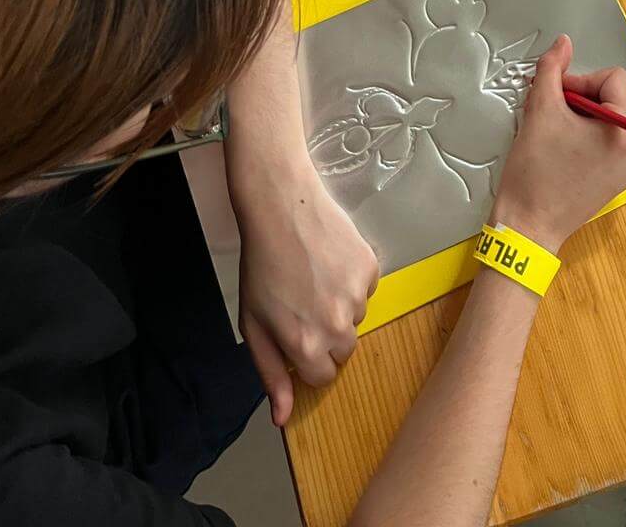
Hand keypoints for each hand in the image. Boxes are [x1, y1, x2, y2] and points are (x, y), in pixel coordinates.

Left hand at [235, 166, 379, 426]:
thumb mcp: (254, 325)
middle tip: (303, 302)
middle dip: (325, 333)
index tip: (295, 332)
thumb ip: (270, 374)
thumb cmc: (261, 266)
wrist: (281, 207)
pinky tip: (329, 259)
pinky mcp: (371, 269)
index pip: (323, 376)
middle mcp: (338, 327)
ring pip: (356, 317)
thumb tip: (282, 419)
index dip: (307, 356)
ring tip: (313, 275)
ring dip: (339, 305)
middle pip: (343, 349)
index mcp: (307, 346)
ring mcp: (358, 296)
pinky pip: (367, 287)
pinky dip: (352, 279)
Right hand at [491, 35, 625, 254]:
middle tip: (552, 114)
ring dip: (581, 116)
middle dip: (579, 99)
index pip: (612, 79)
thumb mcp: (540, 111)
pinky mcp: (622, 178)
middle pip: (613, 97)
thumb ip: (552, 70)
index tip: (555, 97)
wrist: (527, 226)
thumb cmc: (535, 172)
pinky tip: (563, 148)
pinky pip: (610, 138)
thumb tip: (563, 42)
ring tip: (555, 133)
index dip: (579, 80)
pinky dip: (586, 134)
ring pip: (609, 117)